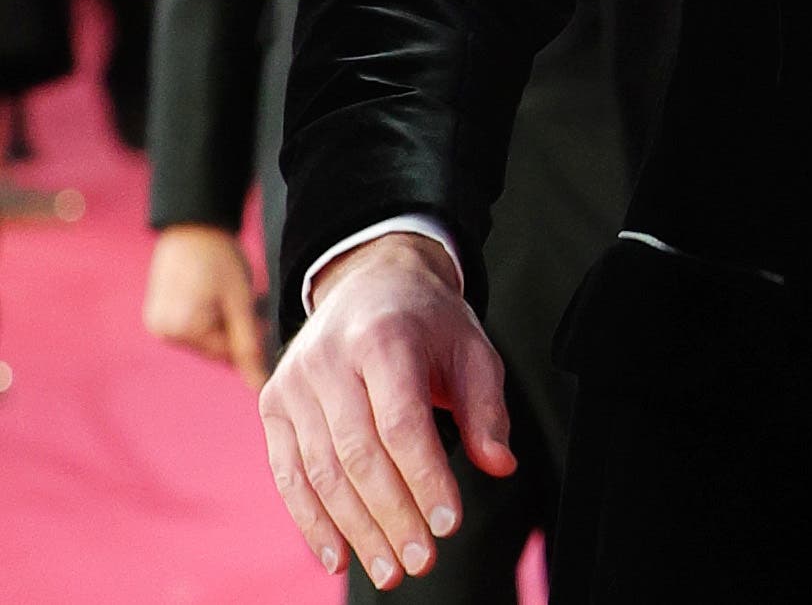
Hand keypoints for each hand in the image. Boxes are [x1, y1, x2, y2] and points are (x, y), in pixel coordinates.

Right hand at [146, 222, 268, 384]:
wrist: (193, 226)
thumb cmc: (220, 259)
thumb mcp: (240, 301)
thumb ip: (249, 344)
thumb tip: (259, 386)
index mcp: (182, 331)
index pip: (227, 353)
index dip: (250, 337)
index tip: (264, 318)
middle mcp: (163, 333)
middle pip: (213, 348)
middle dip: (234, 330)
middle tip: (249, 302)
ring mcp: (156, 324)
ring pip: (203, 338)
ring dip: (221, 324)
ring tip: (229, 296)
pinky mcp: (156, 314)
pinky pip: (189, 327)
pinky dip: (207, 317)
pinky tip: (214, 296)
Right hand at [259, 232, 510, 588]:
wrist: (367, 281)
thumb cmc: (427, 322)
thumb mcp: (471, 349)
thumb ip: (486, 408)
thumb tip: (499, 465)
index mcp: (383, 338)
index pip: (401, 422)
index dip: (424, 478)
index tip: (448, 524)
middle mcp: (328, 362)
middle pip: (358, 455)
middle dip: (391, 516)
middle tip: (419, 562)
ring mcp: (293, 385)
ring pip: (320, 474)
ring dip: (355, 530)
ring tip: (389, 570)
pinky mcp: (272, 406)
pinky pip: (288, 475)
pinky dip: (312, 522)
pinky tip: (338, 557)